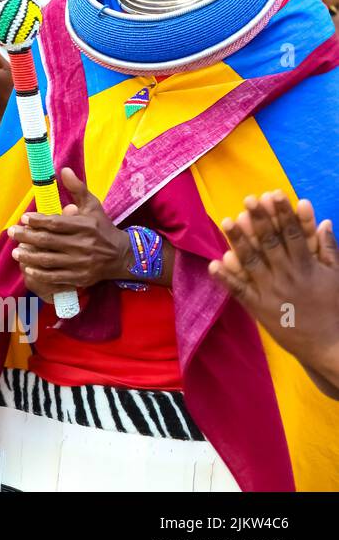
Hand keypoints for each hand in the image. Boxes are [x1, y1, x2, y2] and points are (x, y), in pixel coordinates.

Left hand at [8, 167, 129, 293]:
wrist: (122, 256)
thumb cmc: (102, 228)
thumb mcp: (92, 205)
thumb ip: (77, 188)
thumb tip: (64, 170)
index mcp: (85, 225)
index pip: (57, 223)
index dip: (38, 221)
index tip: (24, 218)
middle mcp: (83, 244)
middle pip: (48, 241)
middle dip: (27, 237)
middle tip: (12, 233)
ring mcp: (81, 263)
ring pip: (49, 260)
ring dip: (29, 256)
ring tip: (15, 252)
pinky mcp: (80, 277)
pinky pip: (56, 277)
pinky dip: (40, 274)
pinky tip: (27, 268)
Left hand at [210, 192, 338, 386]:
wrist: (329, 345)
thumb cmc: (334, 309)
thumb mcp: (337, 276)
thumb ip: (328, 248)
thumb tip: (322, 222)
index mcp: (307, 266)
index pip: (293, 234)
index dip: (283, 213)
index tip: (274, 194)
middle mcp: (288, 276)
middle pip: (270, 243)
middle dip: (260, 220)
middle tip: (248, 199)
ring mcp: (271, 292)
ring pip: (252, 262)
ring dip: (238, 241)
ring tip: (227, 220)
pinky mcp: (259, 308)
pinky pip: (240, 291)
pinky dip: (226, 278)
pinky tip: (213, 263)